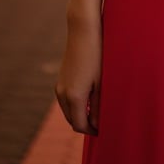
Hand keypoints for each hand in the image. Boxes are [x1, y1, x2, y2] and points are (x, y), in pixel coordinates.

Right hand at [55, 18, 102, 134]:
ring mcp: (59, 87)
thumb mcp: (101, 82)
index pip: (80, 125)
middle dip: (86, 125)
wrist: (83, 31)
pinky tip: (89, 100)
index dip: (92, 131)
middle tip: (102, 125)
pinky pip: (66, 101)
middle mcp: (62, 94)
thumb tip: (97, 124)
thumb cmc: (97, 55)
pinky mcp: (60, 80)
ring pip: (68, 111)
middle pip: (73, 120)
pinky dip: (76, 106)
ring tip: (97, 113)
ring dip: (80, 115)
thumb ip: (99, 106)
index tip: (104, 131)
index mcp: (74, 97)